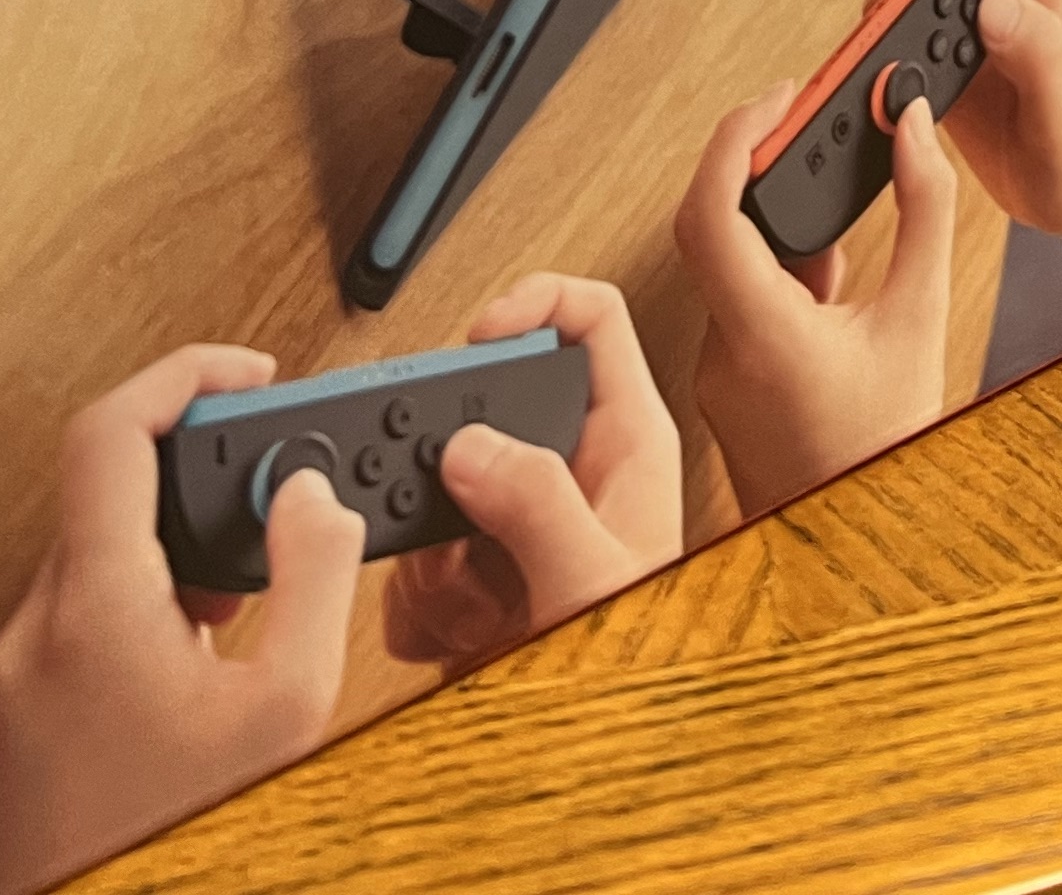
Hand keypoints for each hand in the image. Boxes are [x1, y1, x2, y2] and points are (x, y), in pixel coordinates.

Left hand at [0, 346, 363, 894]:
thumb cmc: (169, 856)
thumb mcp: (285, 715)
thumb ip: (312, 581)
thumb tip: (310, 501)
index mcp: (90, 610)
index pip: (111, 428)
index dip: (183, 377)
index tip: (242, 378)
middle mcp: (26, 644)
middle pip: (106, 507)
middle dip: (194, 501)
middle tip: (263, 528)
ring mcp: (0, 702)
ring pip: (85, 586)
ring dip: (162, 582)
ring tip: (229, 640)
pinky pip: (61, 653)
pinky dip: (124, 645)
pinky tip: (177, 707)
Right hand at [381, 274, 681, 668]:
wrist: (610, 761)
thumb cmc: (643, 665)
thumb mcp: (597, 578)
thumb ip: (541, 504)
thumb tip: (472, 445)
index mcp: (624, 444)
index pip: (591, 318)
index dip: (535, 300)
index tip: (479, 334)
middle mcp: (572, 476)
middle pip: (487, 410)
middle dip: (448, 471)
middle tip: (449, 523)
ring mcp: (523, 529)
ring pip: (441, 492)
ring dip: (433, 556)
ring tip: (470, 602)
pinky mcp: (483, 581)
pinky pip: (419, 562)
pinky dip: (418, 604)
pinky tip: (454, 633)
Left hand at [675, 83, 957, 523]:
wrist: (860, 552)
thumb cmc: (889, 453)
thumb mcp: (923, 321)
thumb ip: (924, 213)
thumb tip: (912, 131)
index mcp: (763, 336)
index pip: (710, 211)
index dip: (735, 137)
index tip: (779, 98)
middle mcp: (723, 354)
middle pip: (707, 225)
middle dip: (750, 158)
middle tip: (798, 116)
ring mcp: (718, 374)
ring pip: (722, 264)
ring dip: (767, 214)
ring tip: (822, 178)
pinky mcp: (727, 387)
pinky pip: (737, 303)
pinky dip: (774, 266)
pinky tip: (825, 267)